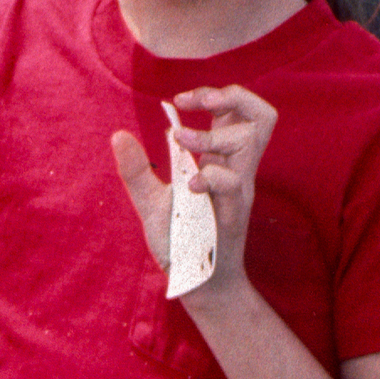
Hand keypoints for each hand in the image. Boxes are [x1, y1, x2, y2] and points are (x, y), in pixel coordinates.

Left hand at [107, 83, 276, 309]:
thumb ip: (137, 170)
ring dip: (214, 132)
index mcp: (222, 161)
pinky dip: (209, 175)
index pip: (240, 110)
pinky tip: (187, 186)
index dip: (217, 94)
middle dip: (231, 95)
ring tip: (185, 142)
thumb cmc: (179, 242)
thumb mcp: (151, 202)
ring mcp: (238, 190)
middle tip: (196, 103)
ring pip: (253, 139)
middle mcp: (236, 170)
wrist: (194, 284)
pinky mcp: (234, 213)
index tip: (181, 100)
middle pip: (262, 116)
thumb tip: (118, 135)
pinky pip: (233, 182)